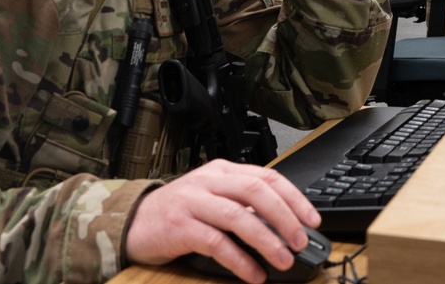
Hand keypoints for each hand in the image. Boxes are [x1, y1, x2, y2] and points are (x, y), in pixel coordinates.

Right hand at [123, 159, 320, 283]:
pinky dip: (239, 260)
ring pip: (238, 216)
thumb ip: (242, 206)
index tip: (312, 219)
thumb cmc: (178, 212)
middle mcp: (209, 182)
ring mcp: (193, 202)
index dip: (294, 198)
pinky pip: (216, 242)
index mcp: (222, 171)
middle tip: (301, 241)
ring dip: (266, 240)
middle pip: (256, 191)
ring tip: (283, 260)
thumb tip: (283, 227)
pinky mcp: (179, 226)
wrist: (132, 221)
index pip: (267, 177)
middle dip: (285, 217)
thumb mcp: (212, 199)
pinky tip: (254, 274)